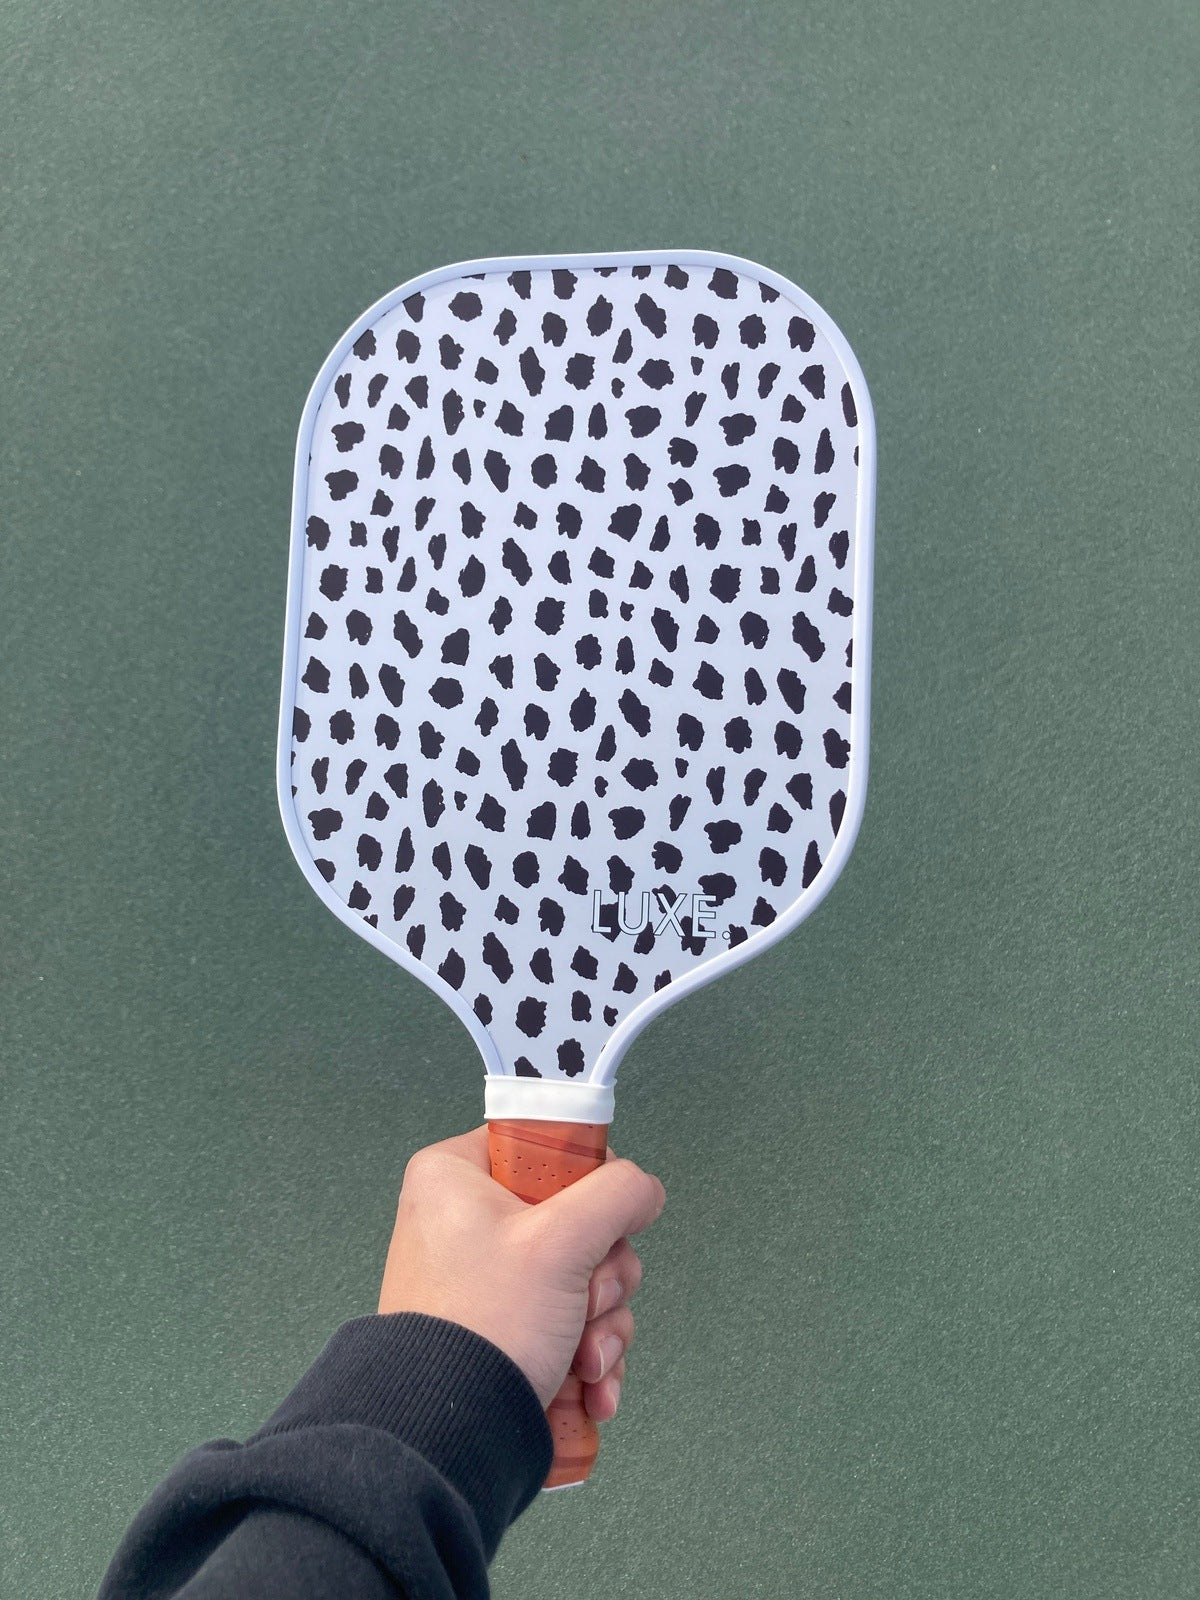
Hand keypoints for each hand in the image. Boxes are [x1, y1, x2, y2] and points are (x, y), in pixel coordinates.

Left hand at [378, 1125, 665, 1418]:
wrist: (447, 1437)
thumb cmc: (479, 1330)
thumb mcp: (560, 1241)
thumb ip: (616, 1194)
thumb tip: (642, 1189)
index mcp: (455, 1177)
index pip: (544, 1145)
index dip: (586, 1182)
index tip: (598, 1218)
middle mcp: (464, 1222)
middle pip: (575, 1218)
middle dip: (601, 1275)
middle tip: (586, 1299)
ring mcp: (483, 1279)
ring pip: (580, 1275)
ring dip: (601, 1323)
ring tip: (585, 1358)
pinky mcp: (500, 1328)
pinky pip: (566, 1321)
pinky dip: (587, 1354)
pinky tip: (589, 1384)